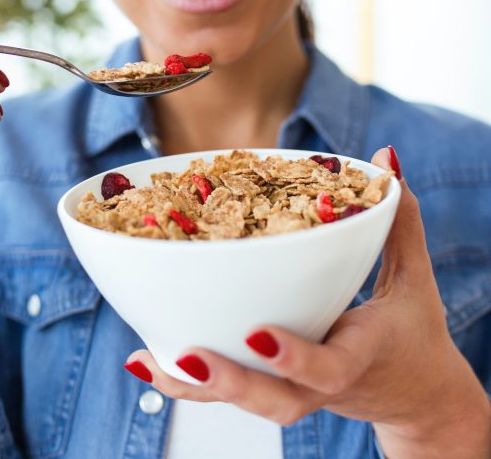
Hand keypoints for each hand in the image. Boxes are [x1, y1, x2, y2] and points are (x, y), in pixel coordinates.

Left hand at [125, 147, 490, 457]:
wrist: (409, 392)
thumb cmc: (409, 332)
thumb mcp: (414, 278)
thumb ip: (400, 220)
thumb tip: (385, 157)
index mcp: (359, 355)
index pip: (330, 367)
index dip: (296, 356)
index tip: (257, 333)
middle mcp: (320, 385)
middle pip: (275, 400)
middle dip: (231, 382)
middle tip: (191, 356)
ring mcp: (292, 393)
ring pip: (240, 402)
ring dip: (191, 386)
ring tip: (145, 359)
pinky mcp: (272, 388)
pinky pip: (225, 395)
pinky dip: (184, 382)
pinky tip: (145, 360)